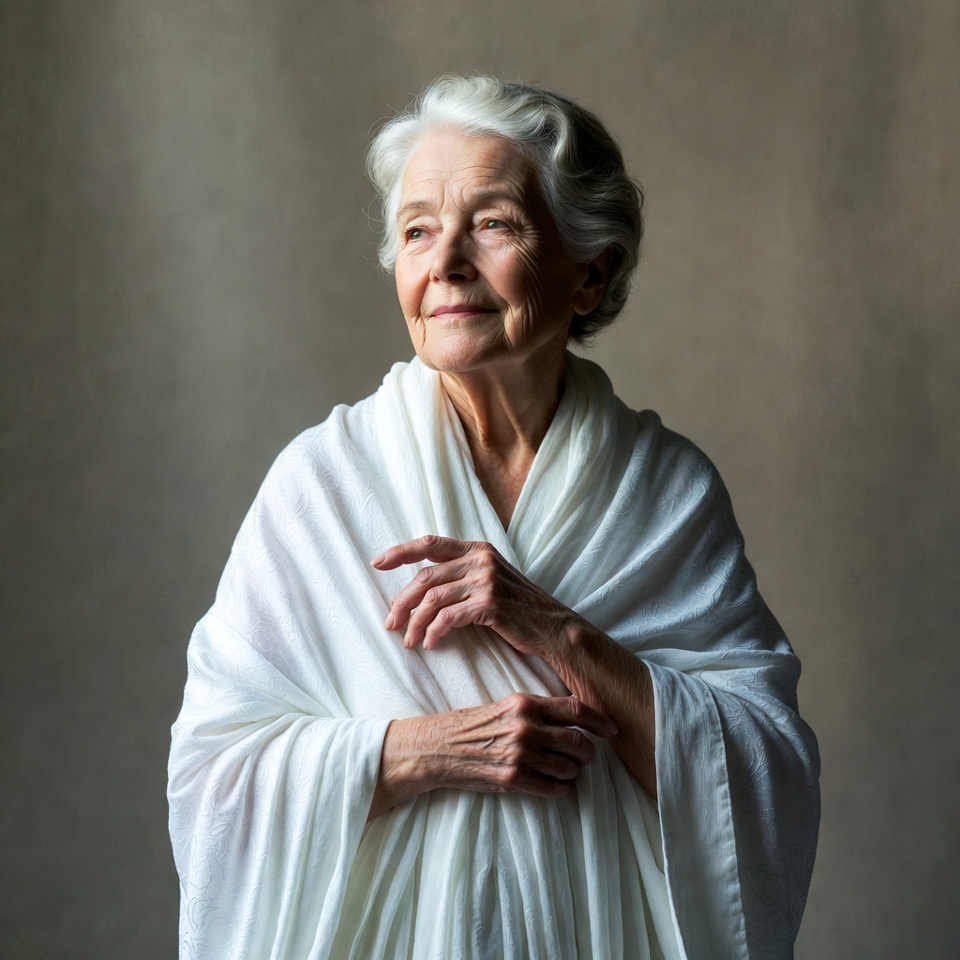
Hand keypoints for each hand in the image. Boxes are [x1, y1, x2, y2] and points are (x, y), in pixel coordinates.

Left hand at [372, 535, 579, 657]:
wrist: (553, 628)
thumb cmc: (518, 609)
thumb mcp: (490, 581)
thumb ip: (461, 574)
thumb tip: (420, 586)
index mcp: (477, 549)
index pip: (430, 543)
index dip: (401, 552)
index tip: (377, 563)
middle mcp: (480, 559)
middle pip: (425, 576)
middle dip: (402, 601)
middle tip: (390, 622)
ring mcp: (486, 579)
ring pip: (433, 598)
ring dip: (415, 623)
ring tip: (409, 641)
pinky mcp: (490, 603)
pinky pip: (449, 617)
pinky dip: (435, 631)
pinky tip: (431, 644)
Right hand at [372, 693, 617, 814]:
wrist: (440, 748)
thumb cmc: (475, 725)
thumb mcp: (506, 707)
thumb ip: (538, 710)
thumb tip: (574, 718)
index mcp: (525, 703)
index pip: (575, 708)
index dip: (599, 720)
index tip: (613, 729)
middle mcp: (526, 727)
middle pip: (578, 741)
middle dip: (588, 752)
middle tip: (586, 756)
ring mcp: (519, 754)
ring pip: (569, 767)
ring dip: (574, 772)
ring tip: (567, 770)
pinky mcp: (512, 779)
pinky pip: (552, 788)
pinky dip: (560, 789)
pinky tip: (556, 785)